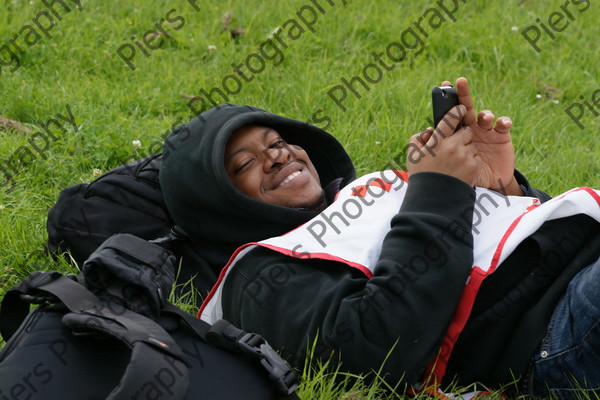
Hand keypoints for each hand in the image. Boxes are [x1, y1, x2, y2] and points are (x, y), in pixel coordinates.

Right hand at [407, 105, 480, 185]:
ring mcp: (464, 156)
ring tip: (457, 162)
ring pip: (472, 145)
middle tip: (456, 145)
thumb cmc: (422, 176)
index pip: (450, 118)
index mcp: (437, 141)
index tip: (459, 108)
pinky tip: (462, 170)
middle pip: (466, 131)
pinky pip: (477, 158)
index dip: (456, 110)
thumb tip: (430, 130)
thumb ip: (418, 139)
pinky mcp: (474, 167)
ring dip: (467, 150)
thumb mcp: (413, 156)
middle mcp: (452, 146)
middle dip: (463, 136)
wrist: (434, 199)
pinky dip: (471, 162)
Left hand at [441, 77, 522, 194]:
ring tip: (484, 117)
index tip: (443, 84)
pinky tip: (502, 123)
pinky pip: (504, 125)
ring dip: (485, 114)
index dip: (448, 100)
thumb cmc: (462, 173)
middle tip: (460, 82)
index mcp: (456, 132)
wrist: (484, 185)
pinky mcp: (502, 137)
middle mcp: (472, 127)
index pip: (451, 113)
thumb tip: (427, 132)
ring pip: (486, 116)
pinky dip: (504, 121)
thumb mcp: (448, 161)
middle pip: (468, 107)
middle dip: (463, 94)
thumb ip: (435, 147)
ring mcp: (487, 131)